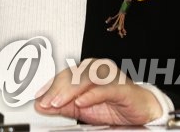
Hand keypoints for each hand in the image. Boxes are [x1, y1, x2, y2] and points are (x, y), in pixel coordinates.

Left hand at [34, 58, 161, 124]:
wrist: (141, 110)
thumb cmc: (113, 104)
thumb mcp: (81, 108)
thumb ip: (61, 105)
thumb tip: (40, 105)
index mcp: (85, 70)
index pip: (63, 76)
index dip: (49, 87)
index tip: (37, 99)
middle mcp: (96, 68)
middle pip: (71, 75)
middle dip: (55, 90)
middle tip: (45, 103)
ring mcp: (109, 76)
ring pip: (85, 79)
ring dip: (69, 91)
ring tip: (57, 102)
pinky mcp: (121, 87)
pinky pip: (104, 89)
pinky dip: (91, 95)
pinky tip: (80, 102)